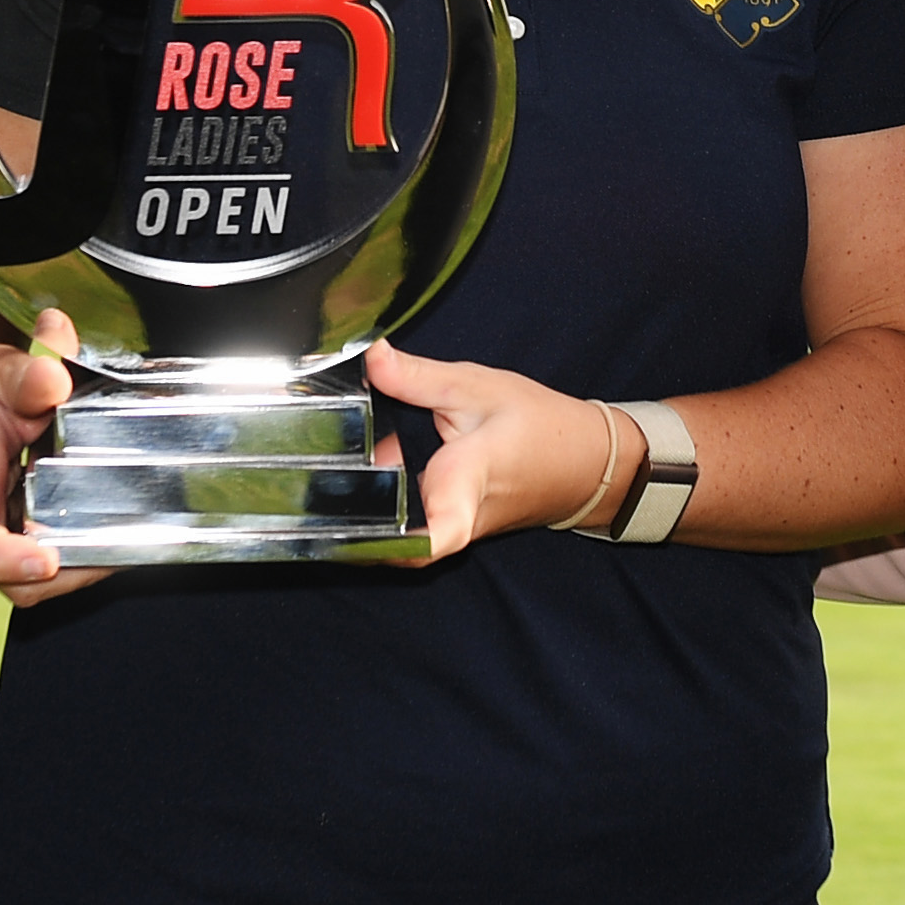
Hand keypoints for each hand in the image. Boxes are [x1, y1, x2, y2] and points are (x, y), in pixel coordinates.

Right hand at [0, 308, 107, 603]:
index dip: (9, 557)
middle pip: (10, 579)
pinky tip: (100, 540)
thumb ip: (30, 375)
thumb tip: (56, 378)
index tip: (48, 561)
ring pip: (24, 586)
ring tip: (118, 542)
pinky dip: (65, 564)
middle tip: (120, 550)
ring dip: (71, 571)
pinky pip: (29, 578)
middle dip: (66, 575)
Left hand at [359, 340, 625, 558]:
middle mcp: (460, 518)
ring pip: (404, 538)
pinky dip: (389, 504)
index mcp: (468, 480)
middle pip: (402, 545)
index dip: (401, 543)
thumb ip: (419, 377)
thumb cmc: (539, 426)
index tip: (362, 538)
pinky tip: (376, 466)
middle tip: (319, 487)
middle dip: (356, 522)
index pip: (441, 532)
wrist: (584, 463)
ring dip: (371, 508)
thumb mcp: (477, 387)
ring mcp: (458, 532)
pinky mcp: (455, 530)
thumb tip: (371, 358)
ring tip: (342, 466)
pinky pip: (414, 528)